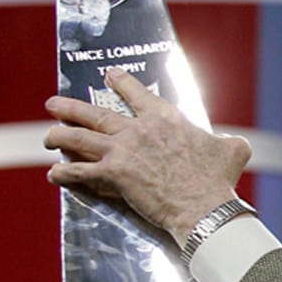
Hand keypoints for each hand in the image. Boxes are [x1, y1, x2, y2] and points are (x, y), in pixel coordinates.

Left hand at [44, 68, 250, 244]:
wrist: (202, 206)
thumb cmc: (217, 179)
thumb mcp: (233, 151)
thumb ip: (228, 142)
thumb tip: (233, 142)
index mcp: (165, 118)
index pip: (136, 93)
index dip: (120, 82)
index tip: (109, 75)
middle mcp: (138, 129)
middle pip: (95, 113)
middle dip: (70, 107)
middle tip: (54, 103)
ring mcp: (122, 151)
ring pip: (79, 138)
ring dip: (58, 136)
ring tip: (48, 136)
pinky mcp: (112, 175)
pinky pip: (79, 171)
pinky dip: (64, 172)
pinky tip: (55, 172)